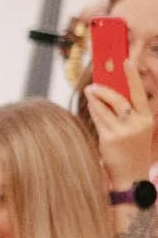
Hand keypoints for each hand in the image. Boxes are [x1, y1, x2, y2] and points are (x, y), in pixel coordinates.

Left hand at [85, 75, 154, 190]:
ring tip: (89, 91)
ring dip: (95, 98)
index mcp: (148, 119)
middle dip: (105, 89)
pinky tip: (89, 105)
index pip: (140, 93)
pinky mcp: (110, 139)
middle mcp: (138, 124)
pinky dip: (93, 110)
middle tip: (94, 84)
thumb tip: (111, 92)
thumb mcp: (136, 129)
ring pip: (105, 108)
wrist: (131, 176)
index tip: (125, 61)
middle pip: (119, 98)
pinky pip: (98, 119)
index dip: (132, 76)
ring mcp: (124, 131)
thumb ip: (128, 112)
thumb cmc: (132, 149)